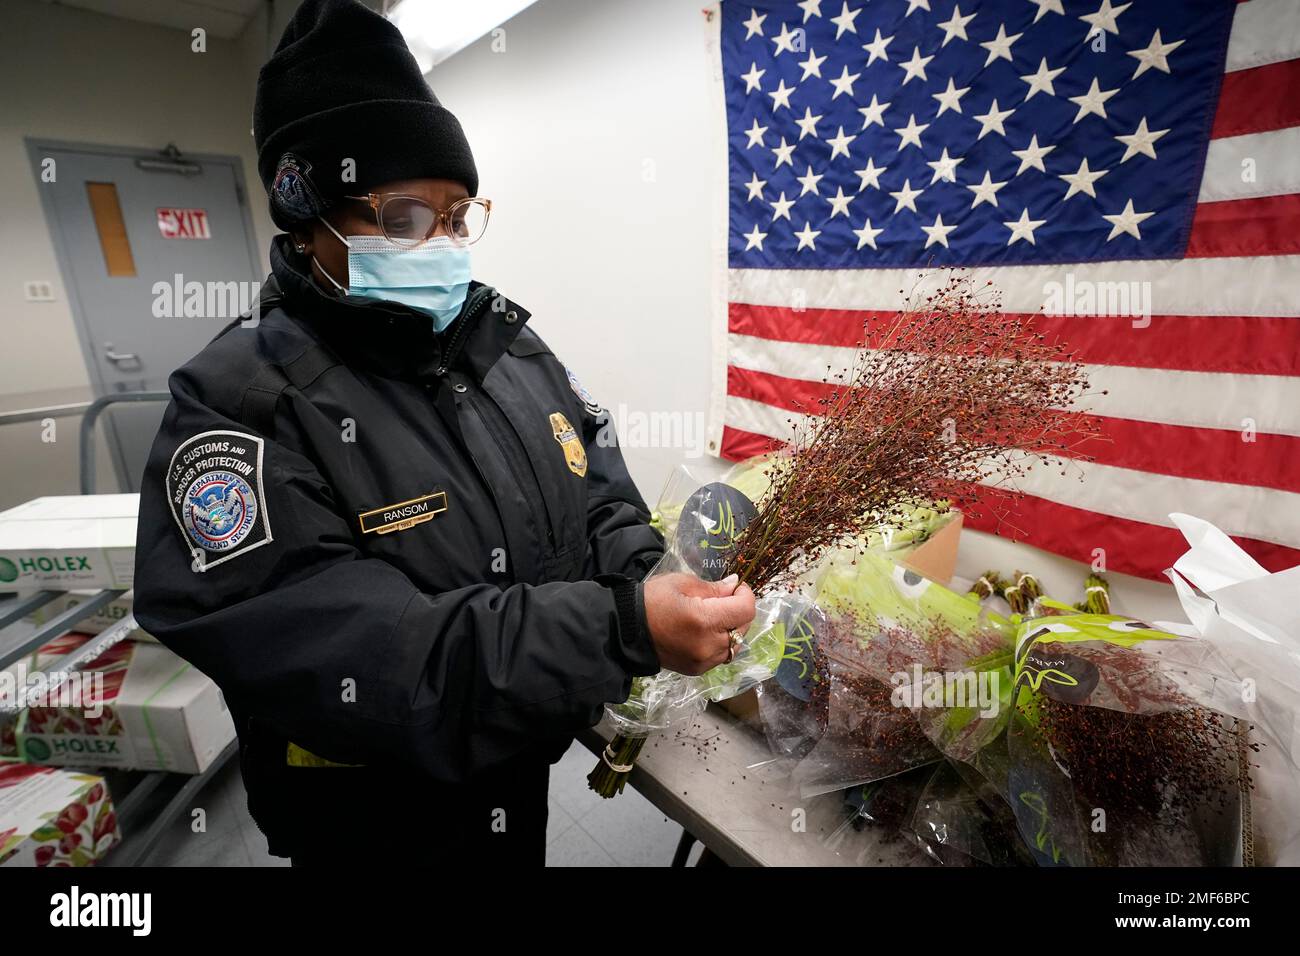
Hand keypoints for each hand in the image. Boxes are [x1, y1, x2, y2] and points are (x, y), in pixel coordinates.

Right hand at [642, 572, 756, 675]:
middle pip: (743, 628)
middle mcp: (708, 645)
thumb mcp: (681, 583)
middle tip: (724, 599)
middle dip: (739, 610)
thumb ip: (713, 588)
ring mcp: (704, 661)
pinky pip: (722, 655)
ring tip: (714, 616)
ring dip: (732, 628)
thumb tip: (734, 586)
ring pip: (736, 644)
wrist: (626, 630)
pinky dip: (721, 642)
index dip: (745, 595)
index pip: (745, 610)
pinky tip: (706, 632)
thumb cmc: (652, 600)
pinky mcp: (698, 670)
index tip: (736, 587)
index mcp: (704, 620)